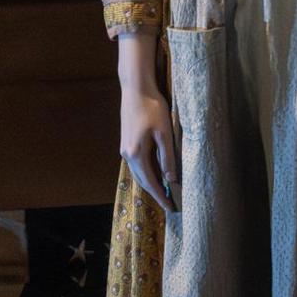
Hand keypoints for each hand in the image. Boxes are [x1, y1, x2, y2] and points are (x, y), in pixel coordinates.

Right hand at [117, 33, 177, 213]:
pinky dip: (146, 173)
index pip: (150, 182)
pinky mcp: (127, 142)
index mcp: (136, 154)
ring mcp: (125, 148)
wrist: (136, 89)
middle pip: (142, 181)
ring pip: (138, 173)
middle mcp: (127, 154)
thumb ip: (168, 157)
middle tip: (170, 204)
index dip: (161, 195)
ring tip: (164, 193)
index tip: (171, 207)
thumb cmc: (153, 108)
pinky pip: (137, 165)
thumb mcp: (165, 133)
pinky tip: (155, 174)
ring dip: (150, 184)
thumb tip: (171, 179)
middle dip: (155, 193)